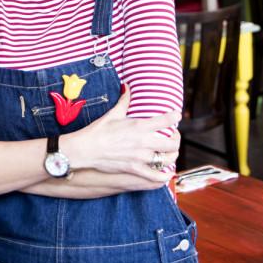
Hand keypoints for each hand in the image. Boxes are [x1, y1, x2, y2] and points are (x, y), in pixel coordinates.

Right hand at [64, 84, 179, 184]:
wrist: (86, 149)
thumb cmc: (98, 130)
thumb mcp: (113, 113)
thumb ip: (124, 100)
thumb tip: (126, 86)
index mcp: (140, 125)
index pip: (167, 120)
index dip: (175, 117)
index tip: (176, 116)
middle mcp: (144, 141)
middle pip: (172, 143)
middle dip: (176, 139)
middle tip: (172, 137)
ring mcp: (141, 157)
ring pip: (168, 159)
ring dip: (171, 156)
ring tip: (169, 153)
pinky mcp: (135, 169)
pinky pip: (155, 176)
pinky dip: (164, 176)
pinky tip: (166, 174)